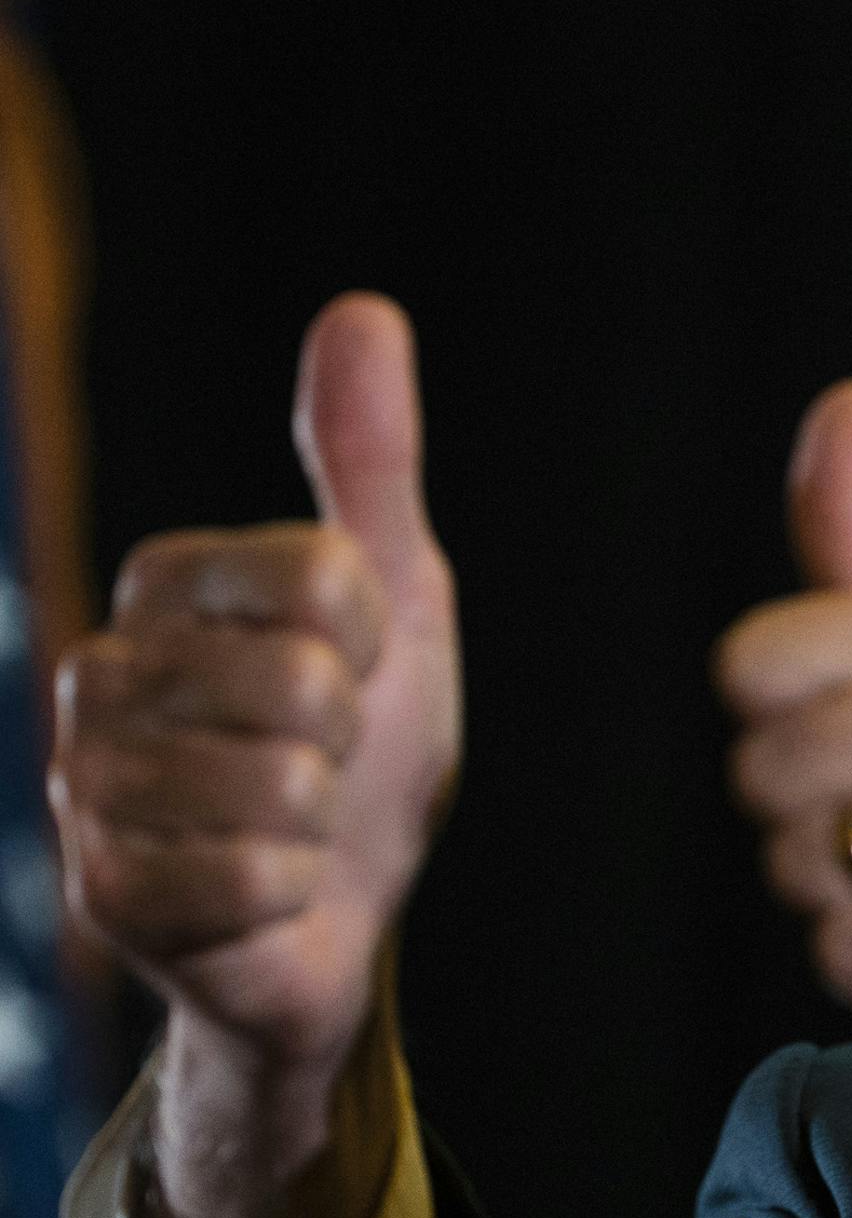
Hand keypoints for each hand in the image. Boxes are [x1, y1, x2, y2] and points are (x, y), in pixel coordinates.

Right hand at [49, 293, 456, 1217]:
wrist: (338, 908)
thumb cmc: (363, 746)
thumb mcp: (393, 594)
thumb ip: (368, 462)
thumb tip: (363, 308)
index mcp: (169, 585)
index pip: (323, 573)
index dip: (376, 639)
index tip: (356, 670)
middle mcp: (103, 672)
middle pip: (302, 680)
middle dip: (349, 738)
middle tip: (322, 762)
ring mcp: (92, 786)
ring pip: (279, 783)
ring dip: (321, 823)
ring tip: (290, 826)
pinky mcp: (106, 893)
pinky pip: (253, 880)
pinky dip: (291, 895)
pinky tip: (263, 892)